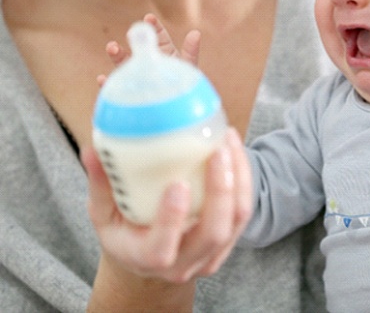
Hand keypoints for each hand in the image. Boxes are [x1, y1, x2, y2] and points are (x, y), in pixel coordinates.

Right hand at [82, 127, 251, 282]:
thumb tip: (91, 150)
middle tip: (217, 151)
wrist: (152, 257)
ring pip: (236, 219)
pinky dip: (244, 177)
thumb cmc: (126, 232)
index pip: (162, 249)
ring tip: (228, 141)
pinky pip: (243, 209)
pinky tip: (234, 149)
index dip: (172, 219)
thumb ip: (101, 185)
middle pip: (212, 233)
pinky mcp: (228, 239)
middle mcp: (184, 262)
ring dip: (238, 178)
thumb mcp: (105, 215)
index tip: (178, 184)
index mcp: (148, 258)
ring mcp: (210, 254)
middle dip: (220, 190)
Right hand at [97, 13, 200, 85]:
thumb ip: (191, 52)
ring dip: (116, 55)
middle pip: (138, 48)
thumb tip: (196, 33)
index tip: (149, 18)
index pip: (158, 36)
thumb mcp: (189, 68)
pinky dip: (108, 84)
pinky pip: (118, 88)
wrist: (179, 112)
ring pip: (124, 64)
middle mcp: (149, 63)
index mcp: (164, 53)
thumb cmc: (186, 89)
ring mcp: (138, 78)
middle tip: (131, 33)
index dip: (153, 26)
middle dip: (133, 40)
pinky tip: (102, 79)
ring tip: (112, 47)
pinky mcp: (130, 94)